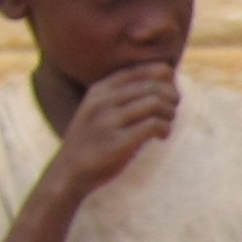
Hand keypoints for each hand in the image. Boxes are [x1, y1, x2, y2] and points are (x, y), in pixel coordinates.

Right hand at [52, 62, 181, 197]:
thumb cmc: (95, 139)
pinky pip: (153, 125)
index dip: (165, 79)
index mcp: (100, 88)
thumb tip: (168, 76)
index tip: (168, 95)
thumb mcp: (101, 107)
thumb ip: (126, 93)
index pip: (143, 70)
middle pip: (153, 85)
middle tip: (171, 111)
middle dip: (172, 97)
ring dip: (169, 113)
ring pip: (155, 102)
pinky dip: (165, 129)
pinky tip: (161, 137)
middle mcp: (103, 100)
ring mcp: (108, 121)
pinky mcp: (118, 142)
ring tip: (166, 124)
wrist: (69, 171)